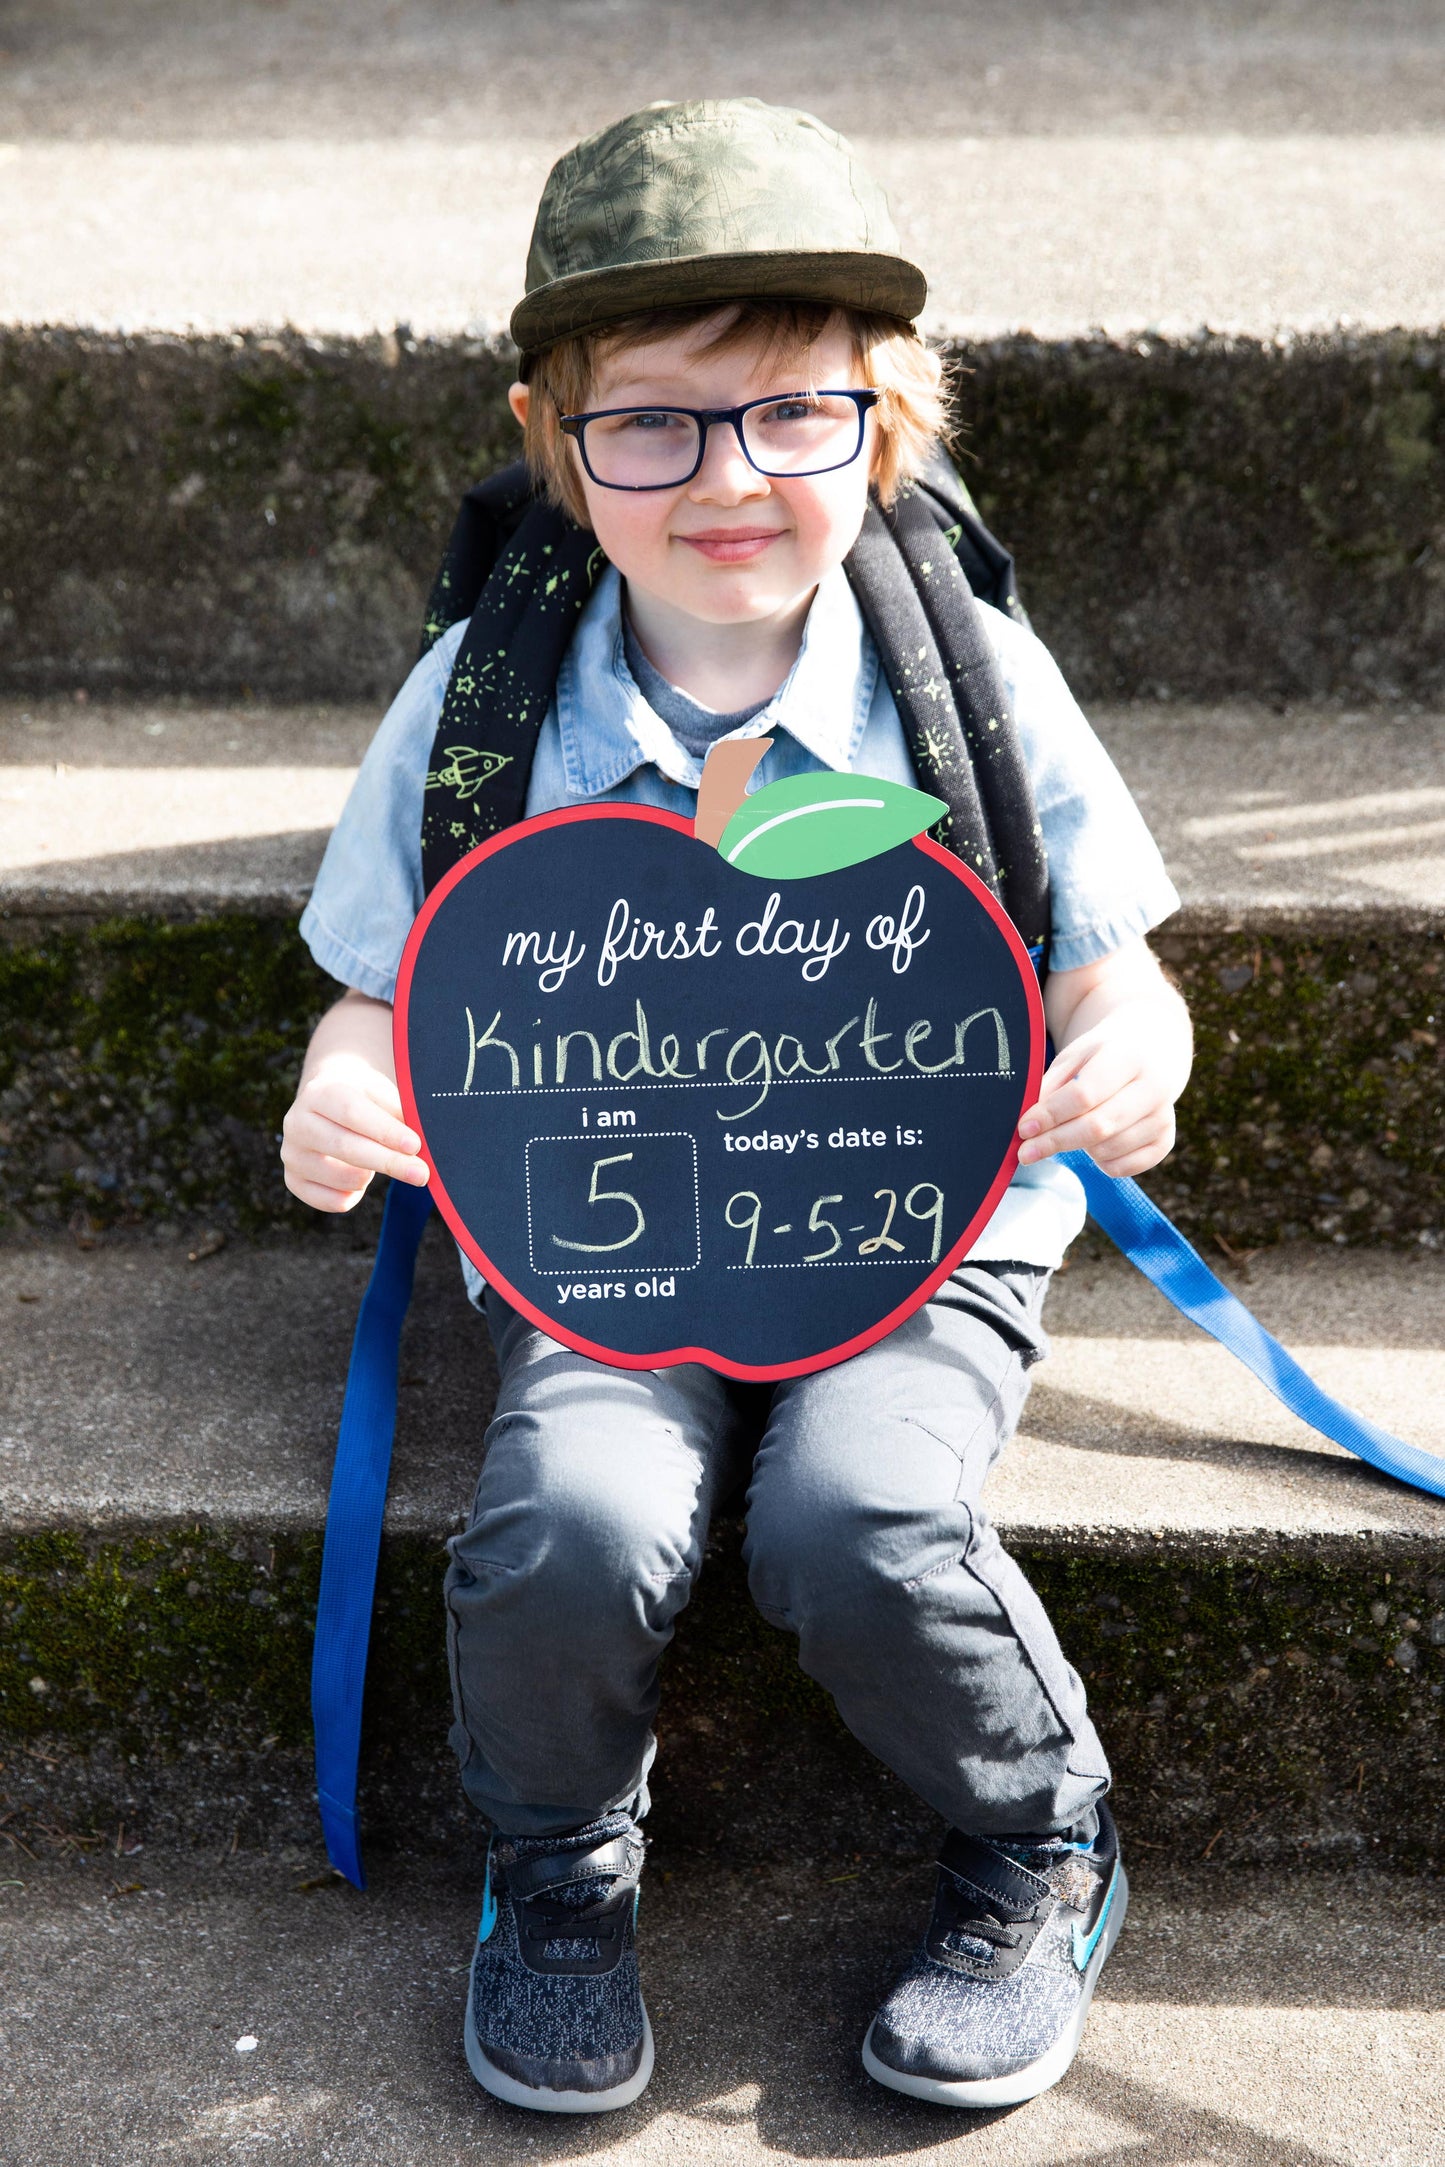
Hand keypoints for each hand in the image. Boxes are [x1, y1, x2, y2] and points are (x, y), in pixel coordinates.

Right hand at [281, 1051, 429, 1212]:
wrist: (327, 1100)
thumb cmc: (363, 1097)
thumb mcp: (380, 1092)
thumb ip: (398, 1112)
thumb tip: (421, 1142)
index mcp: (320, 1093)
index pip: (352, 1113)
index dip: (384, 1131)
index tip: (415, 1145)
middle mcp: (297, 1123)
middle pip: (346, 1147)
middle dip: (389, 1162)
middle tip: (422, 1173)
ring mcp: (291, 1154)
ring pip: (343, 1178)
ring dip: (372, 1175)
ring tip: (378, 1159)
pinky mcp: (293, 1181)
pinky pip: (334, 1201)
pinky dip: (355, 1194)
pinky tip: (359, 1176)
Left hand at [1017, 1008, 1179, 1179]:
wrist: (1150, 1053)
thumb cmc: (1102, 1056)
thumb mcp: (1074, 1057)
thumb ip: (1051, 1087)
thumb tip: (1028, 1125)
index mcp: (1128, 1057)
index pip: (1084, 1095)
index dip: (1050, 1115)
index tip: (1024, 1128)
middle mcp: (1153, 1087)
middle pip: (1097, 1127)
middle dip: (1055, 1142)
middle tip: (1025, 1152)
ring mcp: (1163, 1116)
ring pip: (1108, 1150)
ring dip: (1078, 1148)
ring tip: (1071, 1129)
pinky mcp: (1165, 1141)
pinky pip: (1123, 1168)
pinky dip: (1100, 1162)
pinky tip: (1095, 1143)